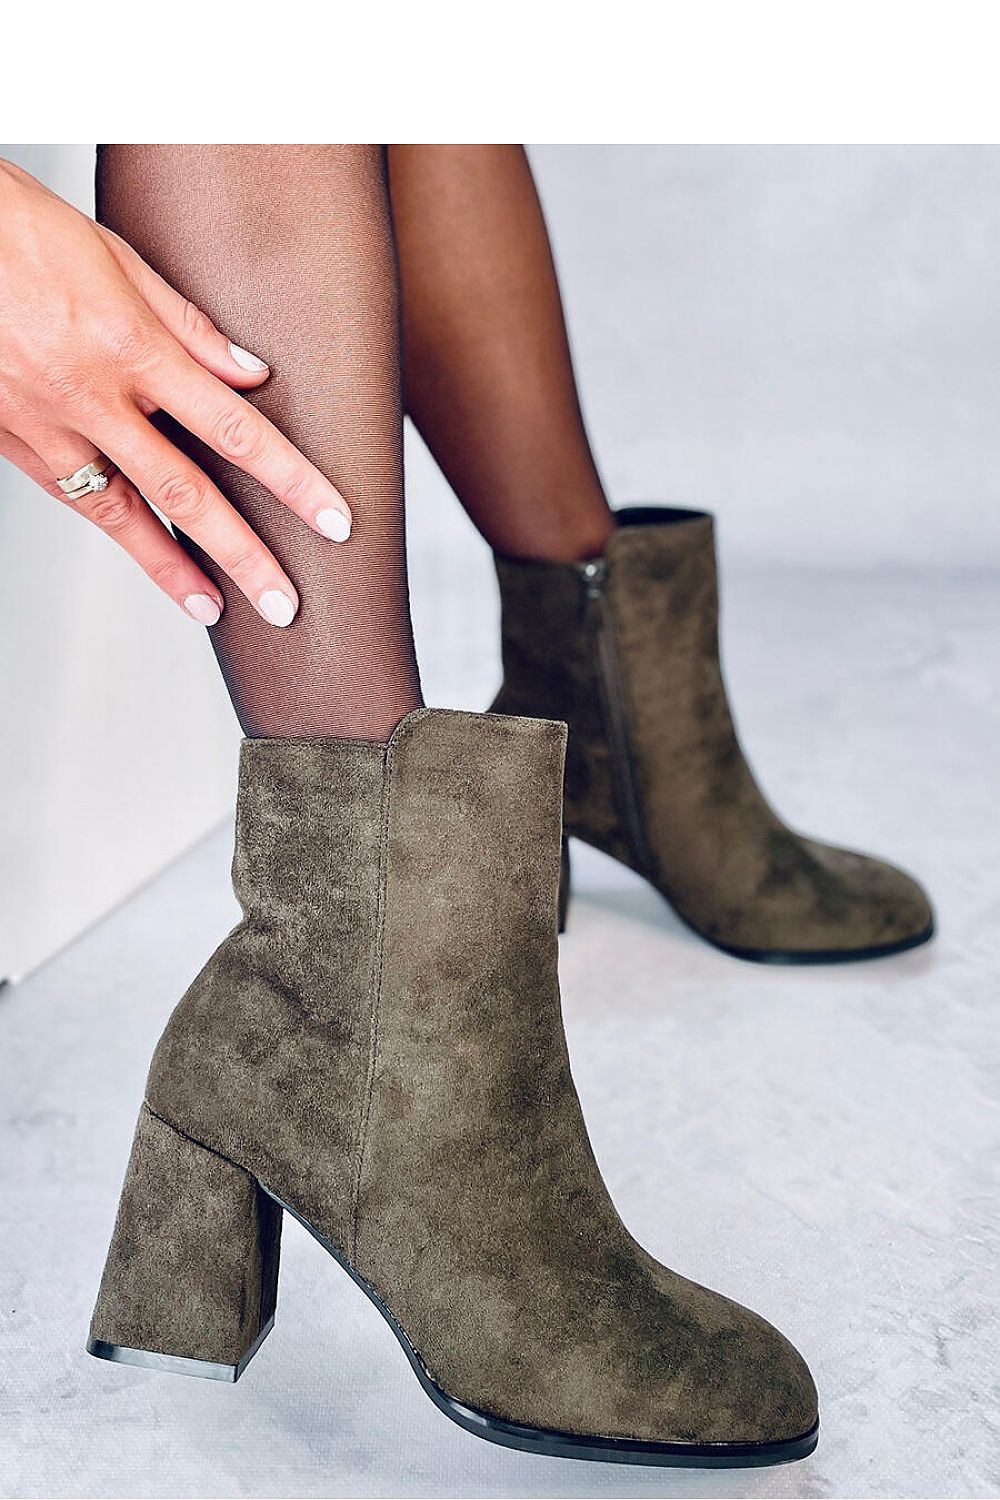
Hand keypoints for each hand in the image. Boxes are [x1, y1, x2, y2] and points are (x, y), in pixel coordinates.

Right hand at [0, 158, 352, 626]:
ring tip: (217, 610)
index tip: (333, 520)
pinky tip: (151, 560)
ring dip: (175, 569)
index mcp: (129, 345)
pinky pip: (76, 498)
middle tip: (285, 604)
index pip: (234, 429)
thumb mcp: (117, 257)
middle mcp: (90, 395)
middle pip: (185, 491)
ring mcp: (45, 425)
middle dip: (241, 554)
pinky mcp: (10, 440)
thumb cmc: (21, 230)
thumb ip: (188, 325)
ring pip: (123, 514)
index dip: (290, 481)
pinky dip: (120, 533)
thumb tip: (250, 374)